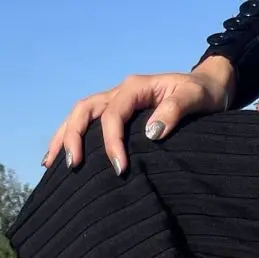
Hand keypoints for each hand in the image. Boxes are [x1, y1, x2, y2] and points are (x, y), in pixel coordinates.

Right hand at [43, 60, 233, 175]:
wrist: (207, 89)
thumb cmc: (203, 95)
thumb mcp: (196, 98)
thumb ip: (176, 110)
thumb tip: (151, 132)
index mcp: (136, 88)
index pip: (113, 114)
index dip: (111, 142)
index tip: (120, 169)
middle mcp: (119, 92)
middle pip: (85, 110)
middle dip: (74, 137)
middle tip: (73, 166)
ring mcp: (114, 102)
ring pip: (79, 116)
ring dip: (63, 138)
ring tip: (50, 164)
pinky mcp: (114, 115)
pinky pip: (86, 124)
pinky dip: (68, 139)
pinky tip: (55, 160)